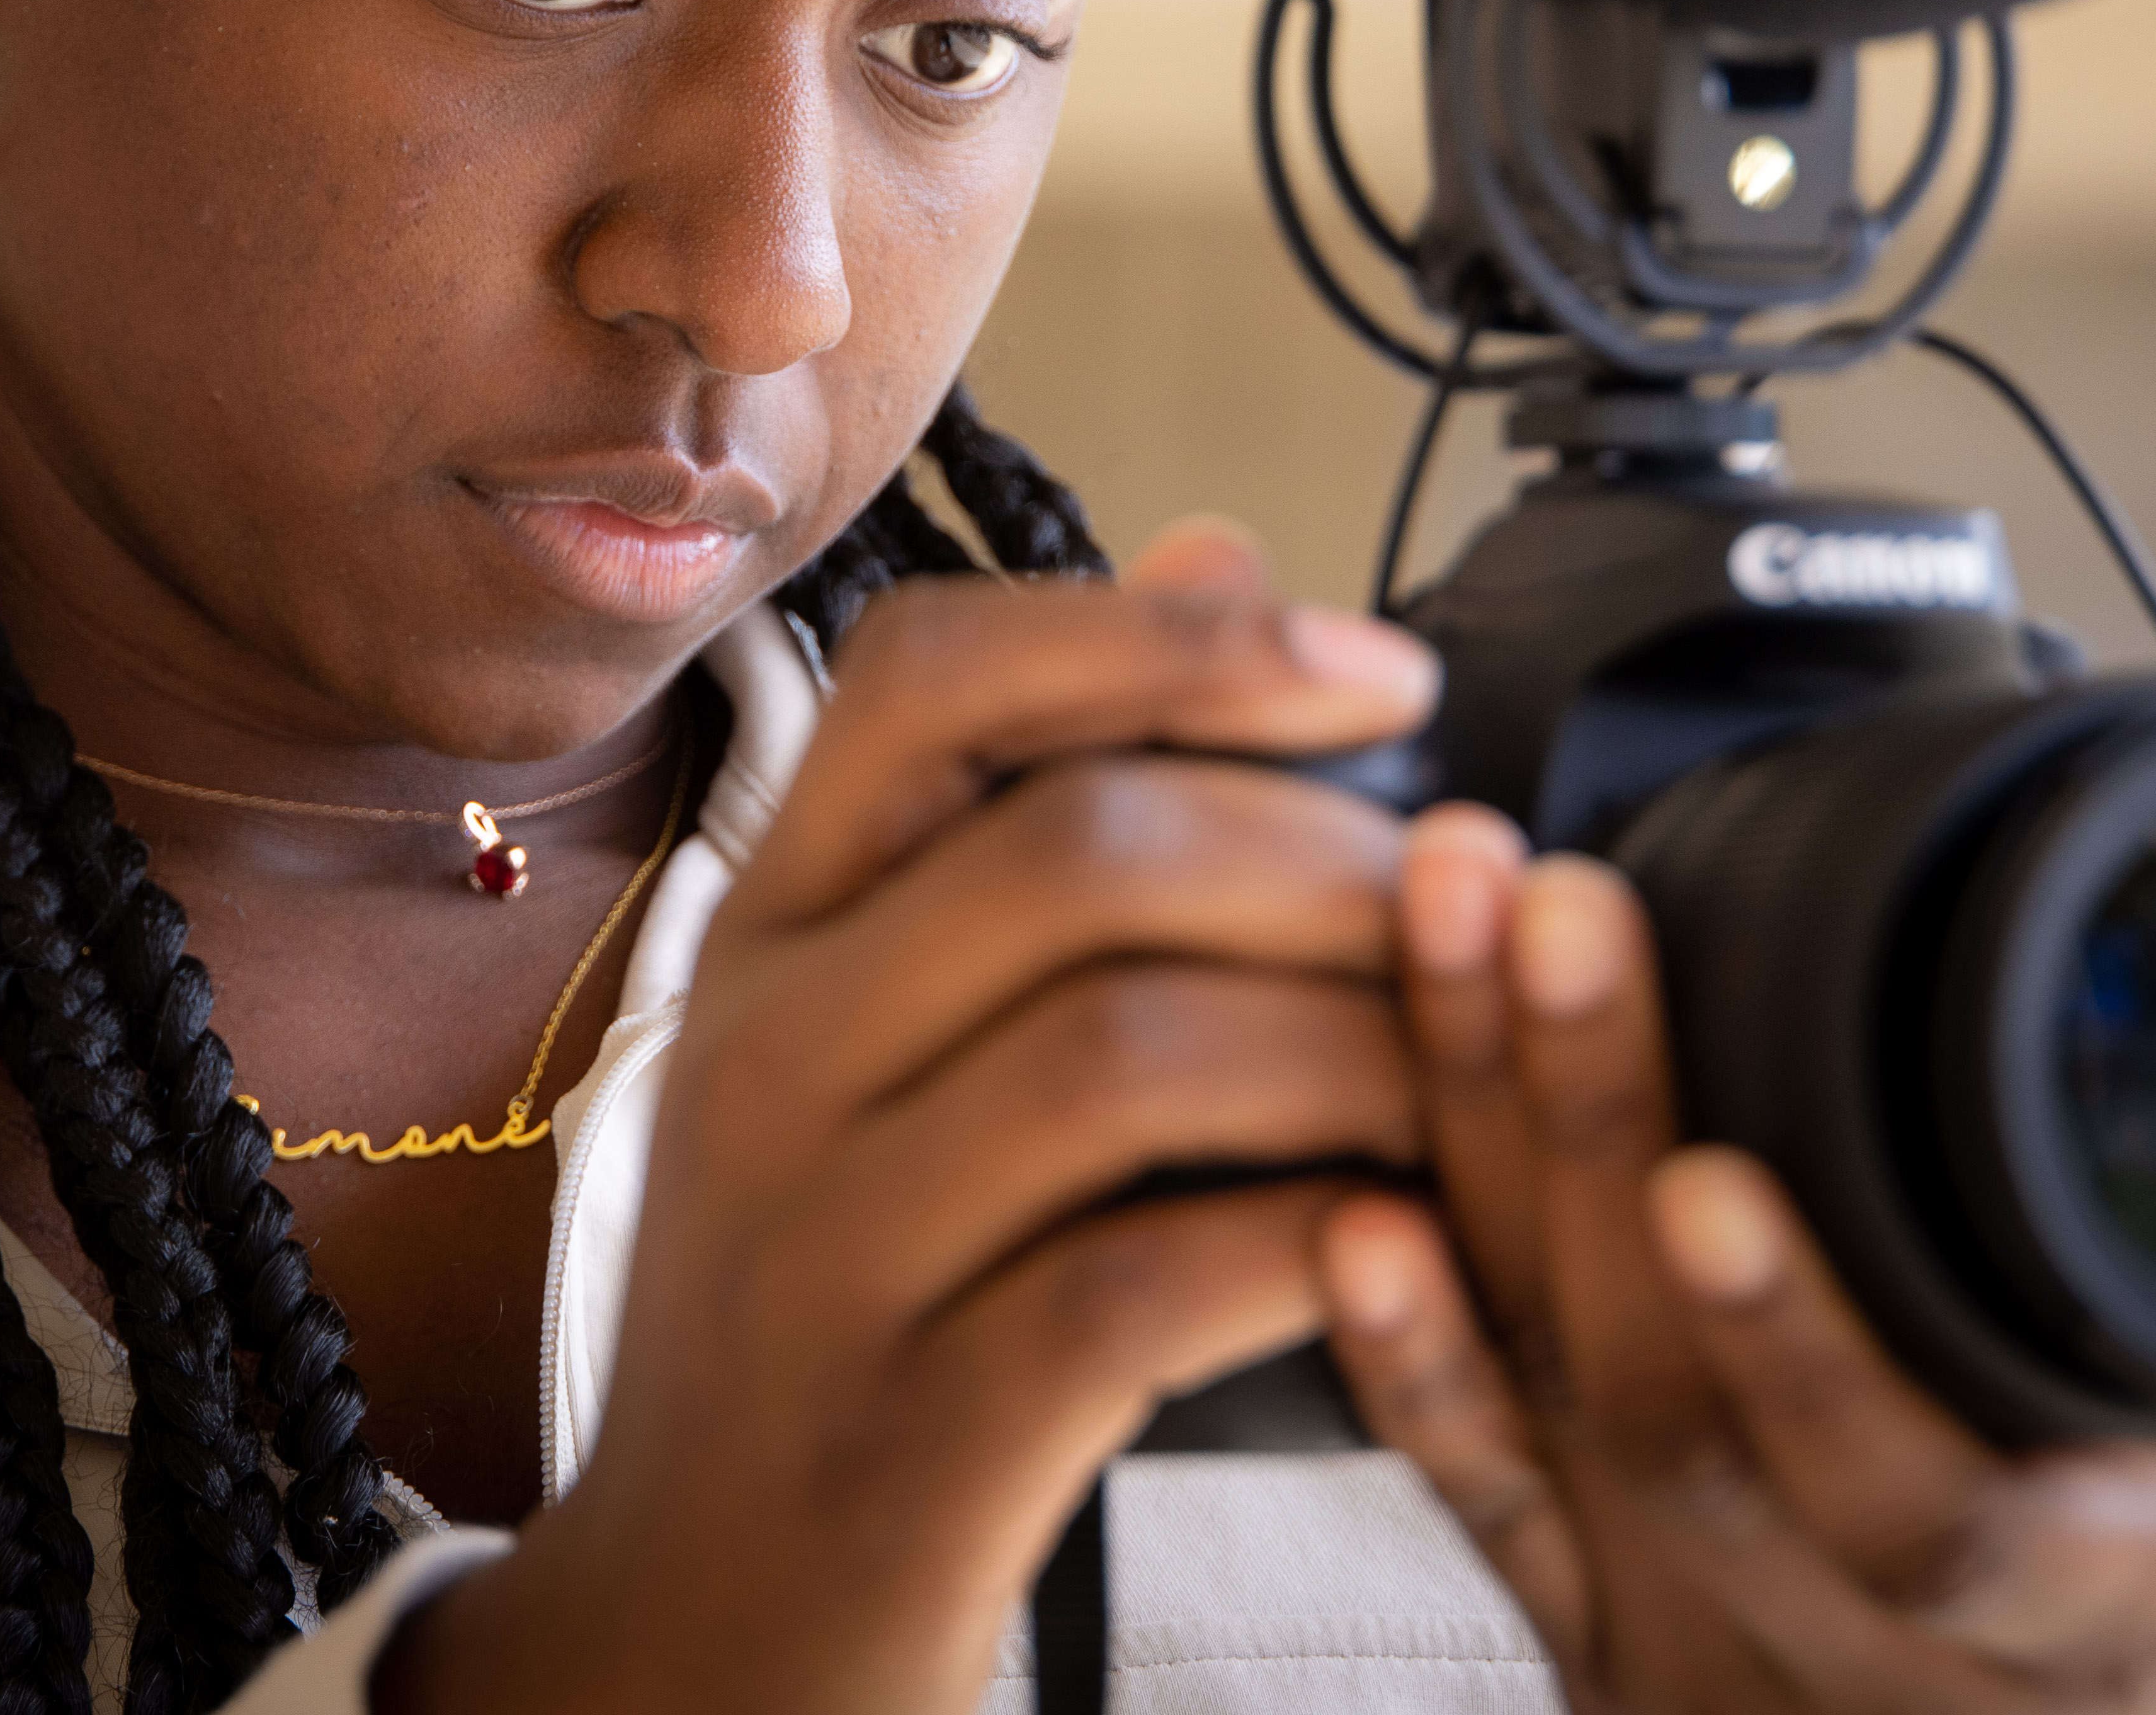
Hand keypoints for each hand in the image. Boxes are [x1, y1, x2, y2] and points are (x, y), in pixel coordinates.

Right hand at [379, 525, 1435, 1712]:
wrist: (683, 1637)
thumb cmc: (831, 1313)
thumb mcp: (877, 1044)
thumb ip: (1035, 806)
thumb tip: (1218, 550)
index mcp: (766, 934)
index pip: (940, 678)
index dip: (1177, 638)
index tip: (1382, 675)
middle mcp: (763, 1061)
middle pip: (1077, 853)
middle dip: (1329, 858)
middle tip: (1471, 912)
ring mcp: (819, 1253)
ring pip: (1128, 1056)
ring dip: (1354, 1050)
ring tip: (1462, 1082)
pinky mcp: (908, 1439)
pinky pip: (1142, 1287)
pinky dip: (1310, 1248)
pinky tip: (1394, 1244)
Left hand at [1323, 812, 2155, 1713]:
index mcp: (2049, 1613)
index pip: (1901, 1507)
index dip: (1798, 1351)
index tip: (1716, 1179)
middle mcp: (1835, 1642)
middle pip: (1668, 1398)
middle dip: (1591, 1118)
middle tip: (1546, 903)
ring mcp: (1680, 1629)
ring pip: (1546, 1392)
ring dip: (1481, 1140)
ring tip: (1446, 925)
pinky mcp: (1576, 1610)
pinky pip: (1466, 1487)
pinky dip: (1395, 1347)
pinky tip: (1347, 1200)